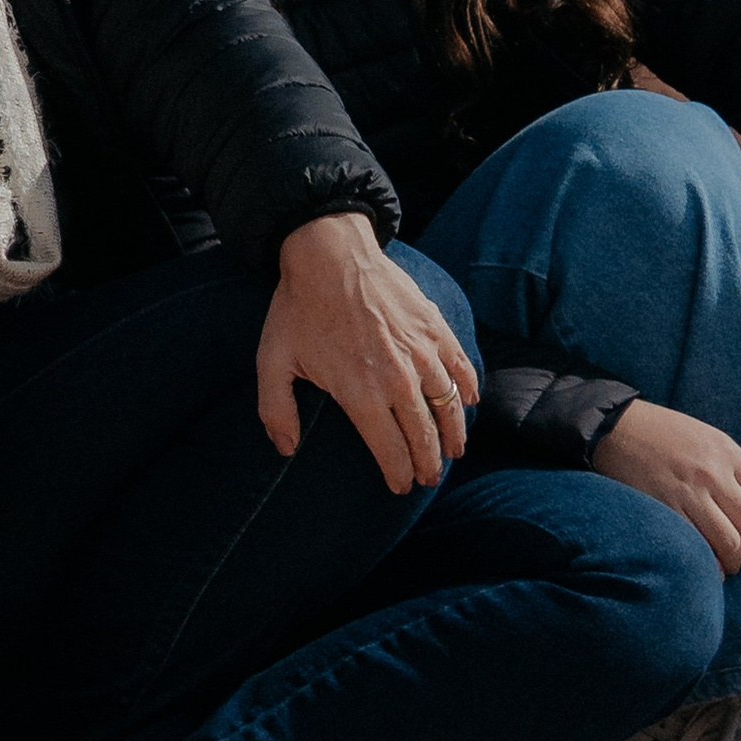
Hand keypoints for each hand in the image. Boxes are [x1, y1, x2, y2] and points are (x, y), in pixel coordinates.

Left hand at [256, 212, 480, 492]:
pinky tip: (468, 402)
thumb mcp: (272, 359)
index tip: (402, 487)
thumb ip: (276, 410)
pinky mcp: (435, 328)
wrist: (329, 252)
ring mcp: (422, 353)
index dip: (399, 475)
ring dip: (454, 434)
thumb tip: (286, 450)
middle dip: (429, 464)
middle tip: (429, 477)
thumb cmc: (298, 307)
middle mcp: (398, 380)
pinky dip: (468, 389)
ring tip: (453, 450)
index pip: (391, 452)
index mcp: (361, 394)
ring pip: (449, 407)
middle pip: (424, 437)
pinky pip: (461, 368)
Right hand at [593, 399, 740, 573]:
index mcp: (728, 452)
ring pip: (730, 543)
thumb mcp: (707, 438)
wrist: (614, 426)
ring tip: (731, 564)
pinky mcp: (664, 507)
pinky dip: (710, 565)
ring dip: (736, 562)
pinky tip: (709, 566)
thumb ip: (734, 469)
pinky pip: (698, 546)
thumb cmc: (665, 434)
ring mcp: (688, 492)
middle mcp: (713, 472)